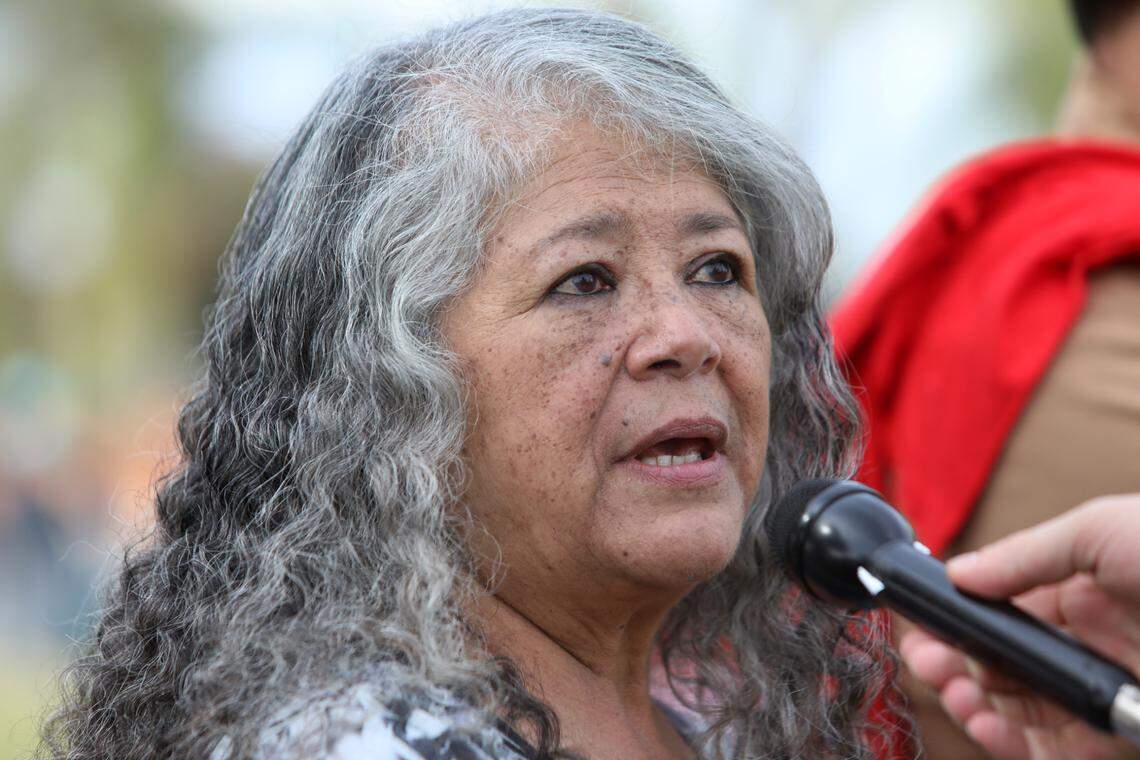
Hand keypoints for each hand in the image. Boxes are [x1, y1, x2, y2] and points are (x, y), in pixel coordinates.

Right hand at [898, 494, 1139, 759]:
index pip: (999, 608)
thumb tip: (958, 574)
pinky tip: (997, 731)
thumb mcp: (1099, 530)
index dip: (958, 622)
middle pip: (1004, 660)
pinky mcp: (1122, 727)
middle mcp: (1085, 636)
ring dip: (983, 706)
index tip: (925, 632)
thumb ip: (1024, 555)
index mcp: (1076, 584)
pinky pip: (1064, 745)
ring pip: (1025, 705)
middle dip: (960, 666)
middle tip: (933, 671)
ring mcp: (1103, 683)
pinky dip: (1024, 745)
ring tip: (962, 702)